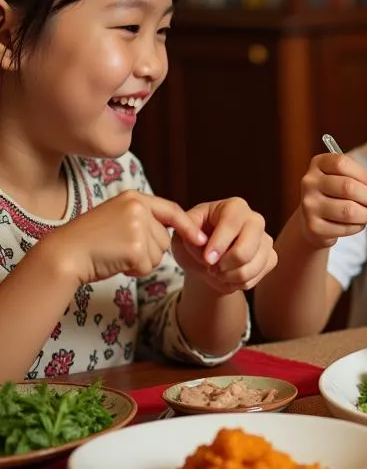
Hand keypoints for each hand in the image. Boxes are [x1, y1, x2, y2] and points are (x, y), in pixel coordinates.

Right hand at [47, 191, 206, 285]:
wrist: (64, 254)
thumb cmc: (90, 241)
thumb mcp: (117, 217)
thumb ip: (144, 219)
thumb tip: (177, 230)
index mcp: (134, 198)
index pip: (171, 210)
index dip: (188, 226)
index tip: (201, 239)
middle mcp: (138, 208)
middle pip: (165, 239)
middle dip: (148, 251)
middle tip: (119, 248)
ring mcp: (137, 227)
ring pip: (158, 254)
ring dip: (141, 261)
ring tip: (115, 254)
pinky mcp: (135, 247)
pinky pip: (148, 267)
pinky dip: (134, 271)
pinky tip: (114, 262)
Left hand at [173, 198, 276, 293]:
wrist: (207, 258)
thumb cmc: (194, 240)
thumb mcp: (182, 232)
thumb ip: (188, 232)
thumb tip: (201, 241)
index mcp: (234, 207)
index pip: (231, 223)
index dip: (219, 244)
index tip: (207, 259)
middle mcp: (255, 220)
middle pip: (246, 249)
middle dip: (225, 265)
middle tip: (211, 268)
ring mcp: (265, 239)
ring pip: (250, 269)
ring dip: (227, 277)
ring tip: (216, 272)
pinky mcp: (270, 258)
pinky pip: (254, 279)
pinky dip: (236, 283)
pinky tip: (228, 275)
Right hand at [297, 153, 366, 248]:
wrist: (312, 219)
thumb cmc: (335, 194)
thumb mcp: (348, 177)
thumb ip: (365, 176)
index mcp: (318, 164)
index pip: (342, 163)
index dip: (364, 175)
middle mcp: (310, 183)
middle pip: (347, 187)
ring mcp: (309, 205)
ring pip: (348, 210)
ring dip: (366, 214)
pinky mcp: (313, 227)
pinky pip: (345, 228)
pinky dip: (358, 227)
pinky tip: (356, 223)